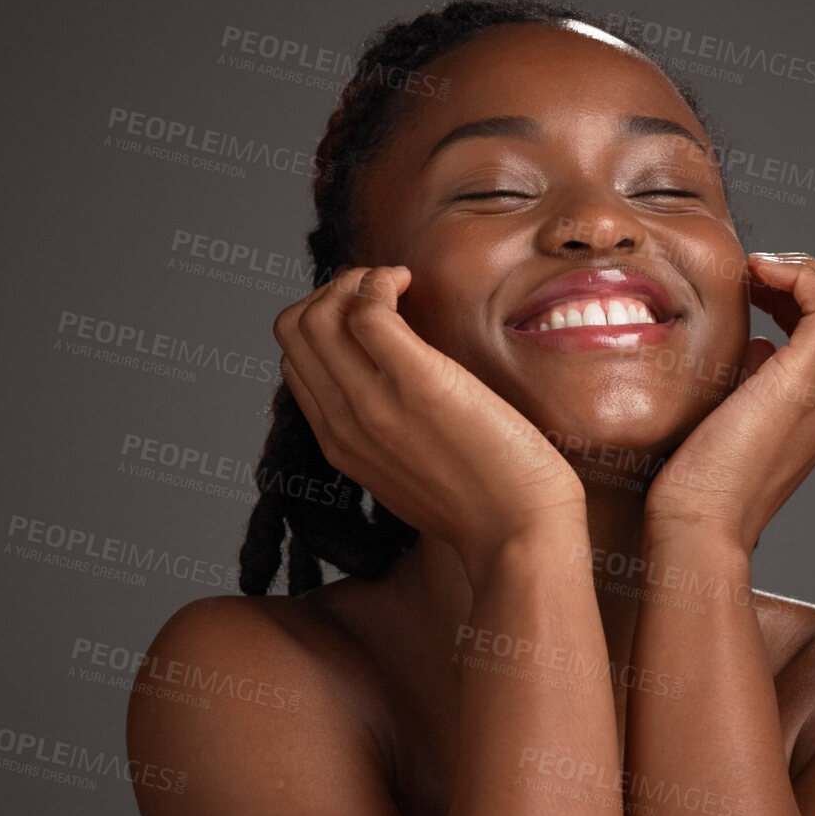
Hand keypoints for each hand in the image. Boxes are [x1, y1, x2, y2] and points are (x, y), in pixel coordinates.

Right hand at [273, 266, 586, 572]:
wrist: (521, 536)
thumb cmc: (489, 505)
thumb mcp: (415, 474)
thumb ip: (391, 436)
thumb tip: (400, 393)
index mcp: (341, 444)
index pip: (295, 362)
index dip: (324, 321)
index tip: (371, 310)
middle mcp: (344, 423)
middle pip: (293, 330)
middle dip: (330, 290)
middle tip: (381, 287)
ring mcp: (375, 404)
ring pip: (316, 315)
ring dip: (353, 279)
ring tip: (395, 282)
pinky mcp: (418, 384)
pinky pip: (367, 310)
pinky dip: (379, 280)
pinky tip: (408, 281)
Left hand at [644, 252, 814, 551]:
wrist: (698, 526)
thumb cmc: (697, 483)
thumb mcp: (732, 415)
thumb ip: (753, 378)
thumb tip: (756, 342)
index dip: (805, 292)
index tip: (755, 288)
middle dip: (811, 273)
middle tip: (758, 273)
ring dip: (804, 269)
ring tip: (755, 272)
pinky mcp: (803, 383)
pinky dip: (795, 276)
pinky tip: (753, 279)